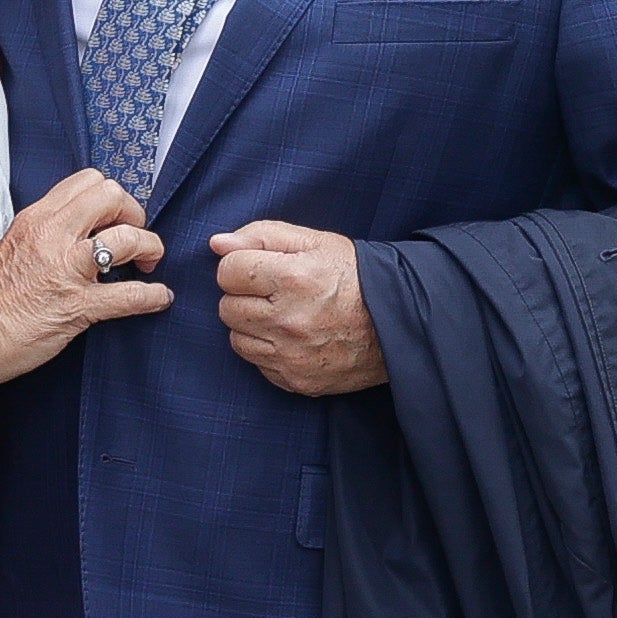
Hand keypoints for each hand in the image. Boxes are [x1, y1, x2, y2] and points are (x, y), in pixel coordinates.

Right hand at [0, 168, 173, 384]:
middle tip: (134, 236)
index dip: (112, 197)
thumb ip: (48, 229)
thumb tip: (82, 227)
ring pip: (127, 237)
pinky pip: (129, 295)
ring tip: (148, 263)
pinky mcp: (78, 306)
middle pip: (112, 195)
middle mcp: (54, 236)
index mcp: (38, 218)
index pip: (88, 181)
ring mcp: (67, 270)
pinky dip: (152, 295)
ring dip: (149, 247)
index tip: (115, 218)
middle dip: (134, 214)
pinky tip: (159, 298)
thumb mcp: (15, 242)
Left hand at [212, 219, 382, 395]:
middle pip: (227, 307)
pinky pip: (257, 364)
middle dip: (244, 296)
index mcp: (293, 278)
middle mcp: (288, 321)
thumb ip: (262, 236)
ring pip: (237, 338)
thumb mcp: (316, 242)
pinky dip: (267, 351)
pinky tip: (292, 339)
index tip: (262, 269)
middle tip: (274, 293)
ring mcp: (291, 356)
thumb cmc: (355, 277)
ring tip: (283, 315)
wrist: (398, 324)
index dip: (242, 266)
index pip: (228, 271)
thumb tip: (217, 244)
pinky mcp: (296, 381)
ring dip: (252, 325)